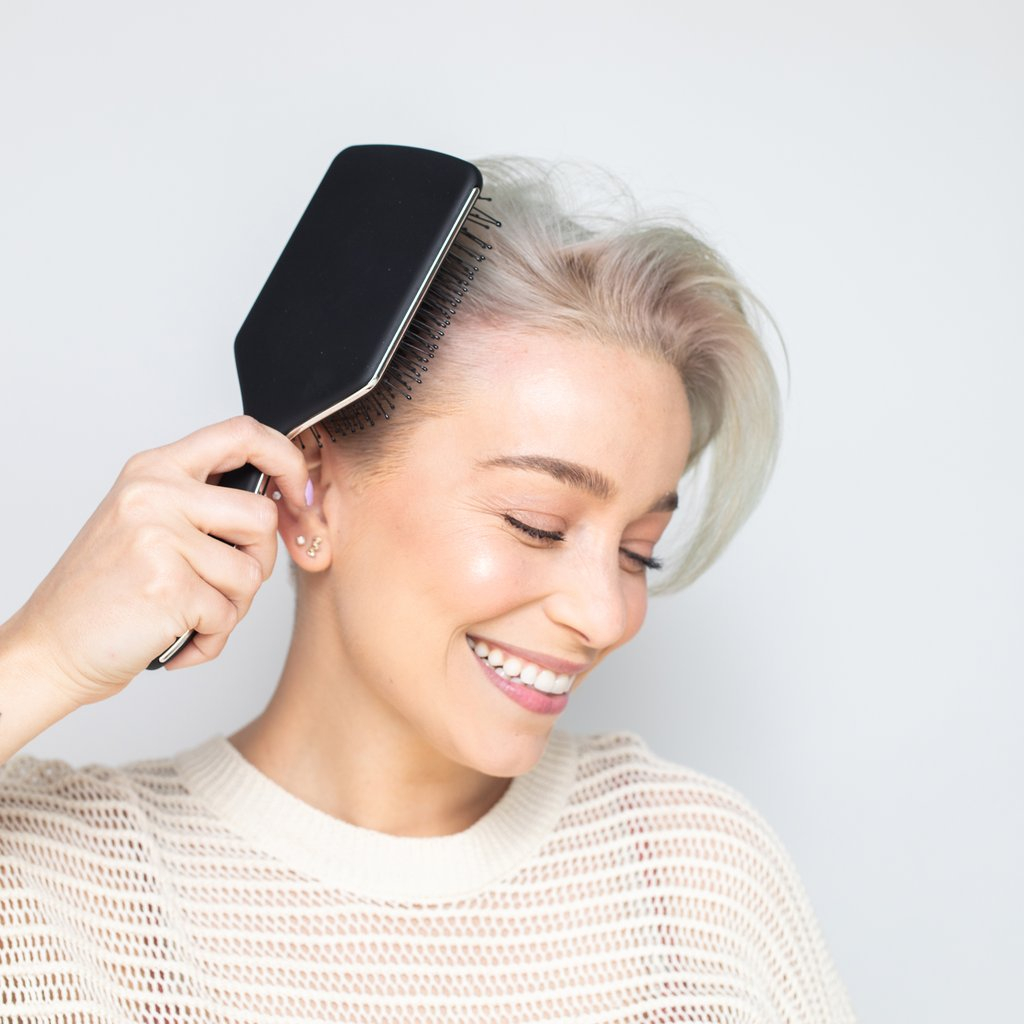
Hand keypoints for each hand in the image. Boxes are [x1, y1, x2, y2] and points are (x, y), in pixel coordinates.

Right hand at [4, 415, 309, 708]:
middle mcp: (155, 493)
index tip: (299, 494)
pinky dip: (211, 638)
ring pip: (252, 572)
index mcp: (155, 469)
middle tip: (222, 585)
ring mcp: (159, 537)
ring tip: (189, 612)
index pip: (241, 433)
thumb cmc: (108, 591)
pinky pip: (228, 614)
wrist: (52, 646)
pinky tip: (176, 635)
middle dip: (257, 561)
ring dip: (232, 606)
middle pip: (261, 516)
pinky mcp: (168, 586)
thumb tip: (284, 499)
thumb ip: (205, 503)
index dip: (285, 459)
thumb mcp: (148, 522)